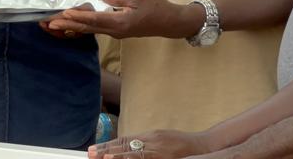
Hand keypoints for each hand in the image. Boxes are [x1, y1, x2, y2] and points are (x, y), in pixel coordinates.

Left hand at [47, 0, 204, 39]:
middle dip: (69, 25)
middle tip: (50, 23)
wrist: (170, 22)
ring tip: (57, 24)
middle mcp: (115, 31)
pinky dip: (84, 25)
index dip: (78, 16)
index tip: (63, 14)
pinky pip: (97, 28)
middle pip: (88, 28)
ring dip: (74, 26)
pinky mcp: (118, 30)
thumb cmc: (156, 6)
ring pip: (91, 29)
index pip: (94, 19)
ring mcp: (116, 32)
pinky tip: (75, 23)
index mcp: (120, 22)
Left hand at [89, 130, 217, 158]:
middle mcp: (150, 140)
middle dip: (106, 149)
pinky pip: (143, 158)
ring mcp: (156, 149)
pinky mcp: (162, 156)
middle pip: (124, 144)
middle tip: (90, 153)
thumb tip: (129, 148)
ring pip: (131, 152)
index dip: (108, 144)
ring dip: (114, 154)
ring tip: (100, 156)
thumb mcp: (162, 140)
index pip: (124, 140)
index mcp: (149, 136)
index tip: (94, 149)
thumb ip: (146, 144)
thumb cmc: (183, 145)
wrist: (202, 146)